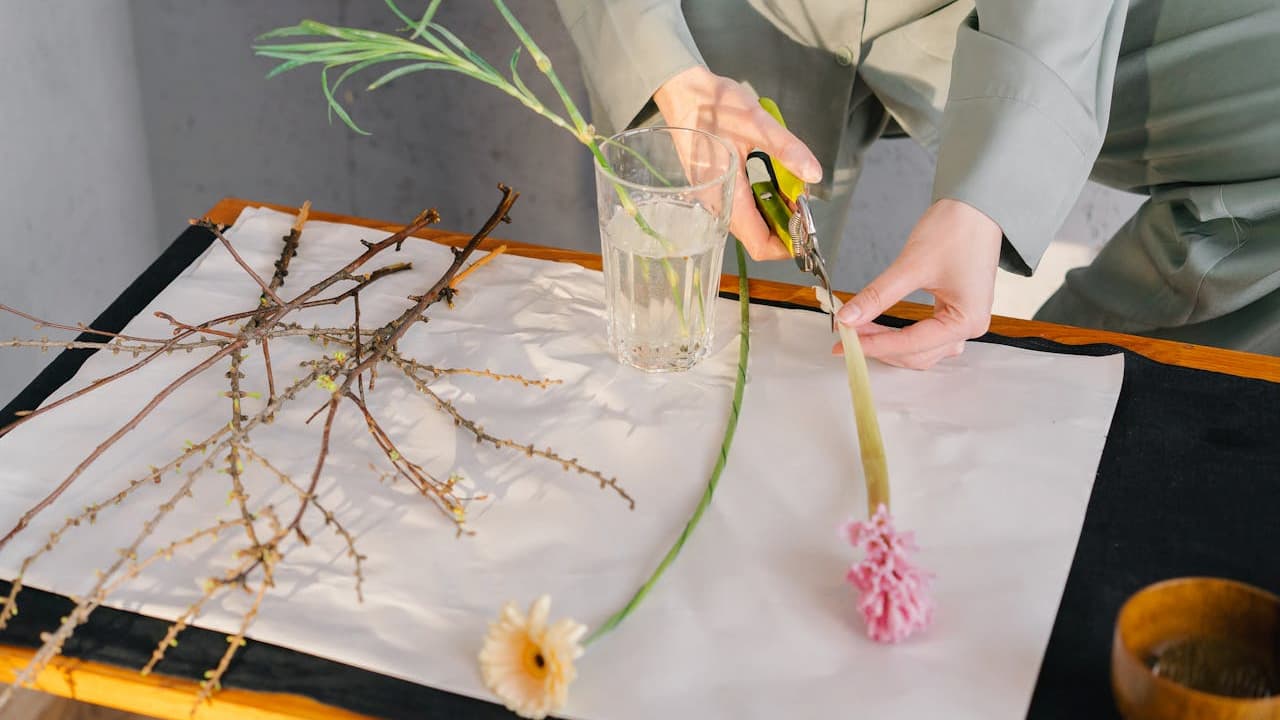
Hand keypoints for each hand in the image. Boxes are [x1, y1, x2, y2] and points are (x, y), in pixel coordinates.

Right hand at [653, 65, 821, 260]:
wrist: (681, 92)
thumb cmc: (715, 106)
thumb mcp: (757, 124)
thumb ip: (787, 150)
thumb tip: (814, 174)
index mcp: (727, 197)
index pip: (759, 245)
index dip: (787, 244)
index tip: (806, 226)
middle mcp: (717, 206)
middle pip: (757, 237)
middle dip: (785, 224)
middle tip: (800, 197)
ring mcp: (713, 199)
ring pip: (750, 223)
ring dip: (774, 212)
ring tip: (789, 186)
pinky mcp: (713, 189)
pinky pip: (741, 208)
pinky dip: (761, 201)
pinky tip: (771, 180)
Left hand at [834, 199, 1002, 369]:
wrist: (977, 206)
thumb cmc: (955, 230)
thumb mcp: (910, 265)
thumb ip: (877, 295)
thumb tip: (847, 318)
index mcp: (966, 320)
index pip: (911, 345)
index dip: (874, 345)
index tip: (844, 342)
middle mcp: (970, 327)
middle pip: (917, 355)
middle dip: (880, 346)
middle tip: (846, 335)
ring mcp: (964, 320)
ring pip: (921, 350)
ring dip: (890, 344)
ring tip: (859, 331)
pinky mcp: (955, 311)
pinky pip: (925, 335)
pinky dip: (901, 335)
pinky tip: (878, 327)